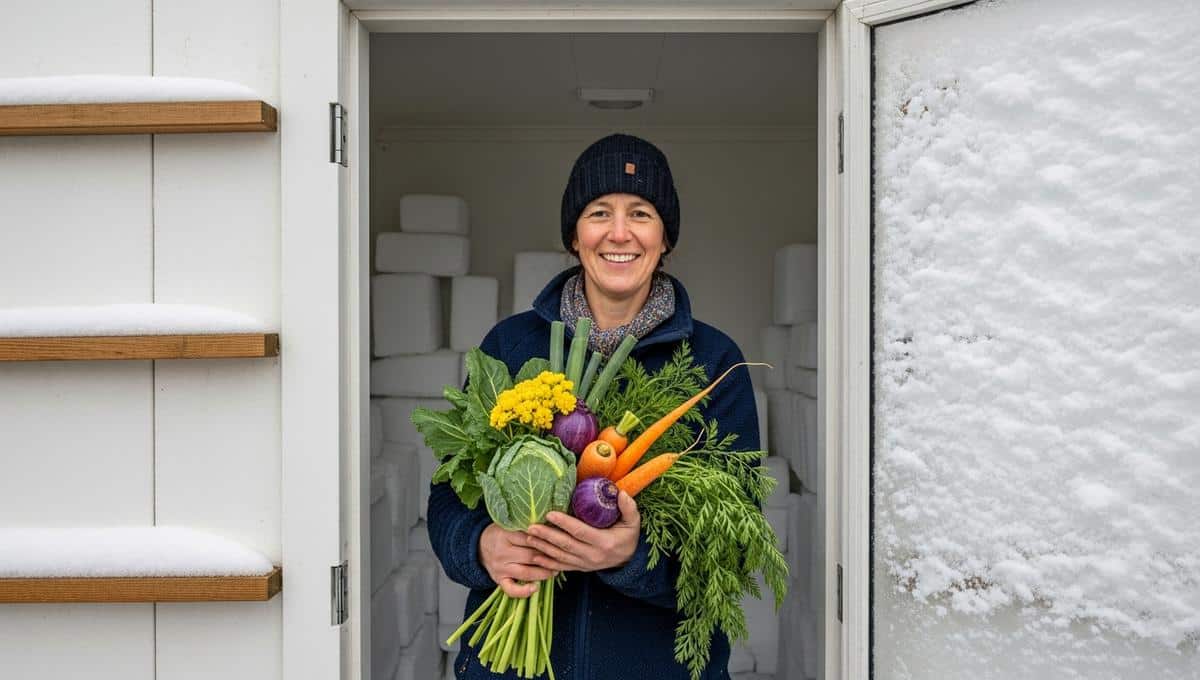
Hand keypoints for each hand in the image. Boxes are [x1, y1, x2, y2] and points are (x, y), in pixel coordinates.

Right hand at [479, 523, 557, 598]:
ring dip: (543, 573)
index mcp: (505, 535)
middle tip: (562, 557)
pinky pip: (511, 590)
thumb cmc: (500, 534)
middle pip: (530, 556)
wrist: (478, 546)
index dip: (546, 541)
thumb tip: (552, 526)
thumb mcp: (510, 525)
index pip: (530, 538)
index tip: (559, 541)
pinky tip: (535, 588)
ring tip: (555, 571)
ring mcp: (500, 568)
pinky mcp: (498, 580)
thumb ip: (526, 525)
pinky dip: (523, 592)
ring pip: (525, 573)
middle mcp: (502, 552)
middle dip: (548, 557)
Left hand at [524, 490, 639, 572]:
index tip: (549, 514)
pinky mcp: (581, 569)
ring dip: (543, 547)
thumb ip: (629, 507)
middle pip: (566, 545)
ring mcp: (586, 564)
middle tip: (531, 526)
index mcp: (604, 542)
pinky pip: (562, 566)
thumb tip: (620, 492)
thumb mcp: (633, 522)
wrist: (630, 561)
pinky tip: (535, 556)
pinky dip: (548, 562)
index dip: (564, 523)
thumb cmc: (629, 537)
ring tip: (528, 538)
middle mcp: (593, 555)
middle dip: (547, 535)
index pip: (580, 531)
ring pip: (560, 556)